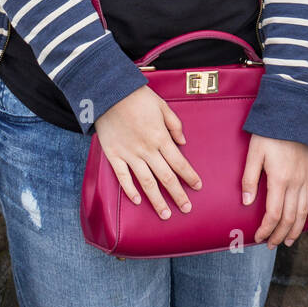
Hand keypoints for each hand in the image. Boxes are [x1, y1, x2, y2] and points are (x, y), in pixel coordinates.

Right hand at [93, 86, 202, 218]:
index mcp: (161, 137)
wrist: (110, 92)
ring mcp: (130, 154)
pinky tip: (137, 201)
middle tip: (187, 209)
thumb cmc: (137, 96)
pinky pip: (123, 176)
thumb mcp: (162, 106)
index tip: (197, 187)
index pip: (179, 162)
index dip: (190, 176)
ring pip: (146, 182)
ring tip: (165, 214)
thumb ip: (174, 124)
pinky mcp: (114, 155)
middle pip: (166, 177)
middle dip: (178, 195)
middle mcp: (147, 149)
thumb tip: (183, 142)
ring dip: (157, 200)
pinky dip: (130, 190)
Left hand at [241, 135, 307, 248]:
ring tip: (288, 241)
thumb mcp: (254, 153)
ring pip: (303, 212)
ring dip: (296, 230)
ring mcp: (306, 179)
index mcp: (279, 179)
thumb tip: (247, 203)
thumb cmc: (269, 133)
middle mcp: (295, 183)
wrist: (291, 115)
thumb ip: (250, 179)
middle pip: (289, 217)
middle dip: (279, 234)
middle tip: (271, 244)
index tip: (258, 237)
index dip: (266, 229)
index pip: (274, 213)